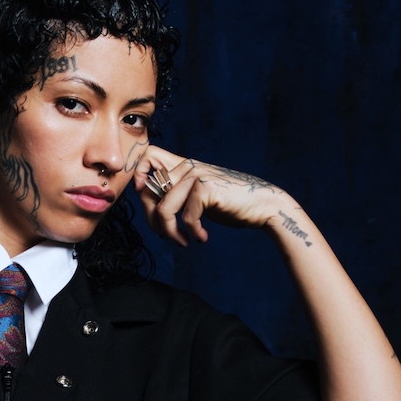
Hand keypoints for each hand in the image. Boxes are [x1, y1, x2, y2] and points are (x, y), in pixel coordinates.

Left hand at [133, 149, 286, 246]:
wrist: (263, 206)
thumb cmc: (230, 204)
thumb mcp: (198, 197)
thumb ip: (177, 196)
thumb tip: (150, 207)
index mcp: (184, 165)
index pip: (148, 158)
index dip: (138, 176)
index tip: (144, 200)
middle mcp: (188, 166)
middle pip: (149, 192)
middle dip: (152, 221)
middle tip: (168, 237)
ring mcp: (196, 174)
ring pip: (163, 209)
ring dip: (170, 233)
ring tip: (183, 242)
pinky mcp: (205, 188)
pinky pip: (185, 218)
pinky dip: (192, 233)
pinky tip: (203, 238)